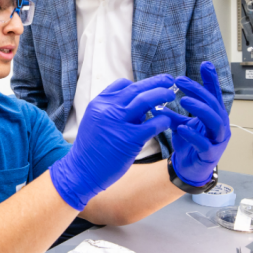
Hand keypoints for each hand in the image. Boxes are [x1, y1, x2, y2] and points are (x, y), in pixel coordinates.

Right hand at [49, 75, 174, 210]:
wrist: (82, 171)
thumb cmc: (91, 148)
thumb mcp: (94, 121)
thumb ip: (112, 110)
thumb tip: (138, 107)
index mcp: (99, 103)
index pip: (122, 84)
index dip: (138, 84)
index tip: (148, 87)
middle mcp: (108, 110)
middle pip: (137, 88)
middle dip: (156, 82)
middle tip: (169, 80)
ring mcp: (119, 123)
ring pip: (145, 100)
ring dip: (161, 94)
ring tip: (171, 95)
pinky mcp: (129, 139)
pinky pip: (152, 124)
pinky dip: (162, 120)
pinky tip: (167, 121)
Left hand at [156, 62, 230, 186]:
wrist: (188, 169)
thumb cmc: (189, 145)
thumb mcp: (181, 124)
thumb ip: (173, 113)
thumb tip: (157, 100)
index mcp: (214, 116)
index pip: (214, 94)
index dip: (211, 79)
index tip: (205, 64)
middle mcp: (219, 126)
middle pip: (213, 104)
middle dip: (198, 91)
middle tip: (181, 81)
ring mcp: (217, 140)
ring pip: (214, 121)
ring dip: (200, 109)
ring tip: (184, 100)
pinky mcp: (210, 154)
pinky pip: (204, 143)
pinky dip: (193, 135)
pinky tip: (182, 128)